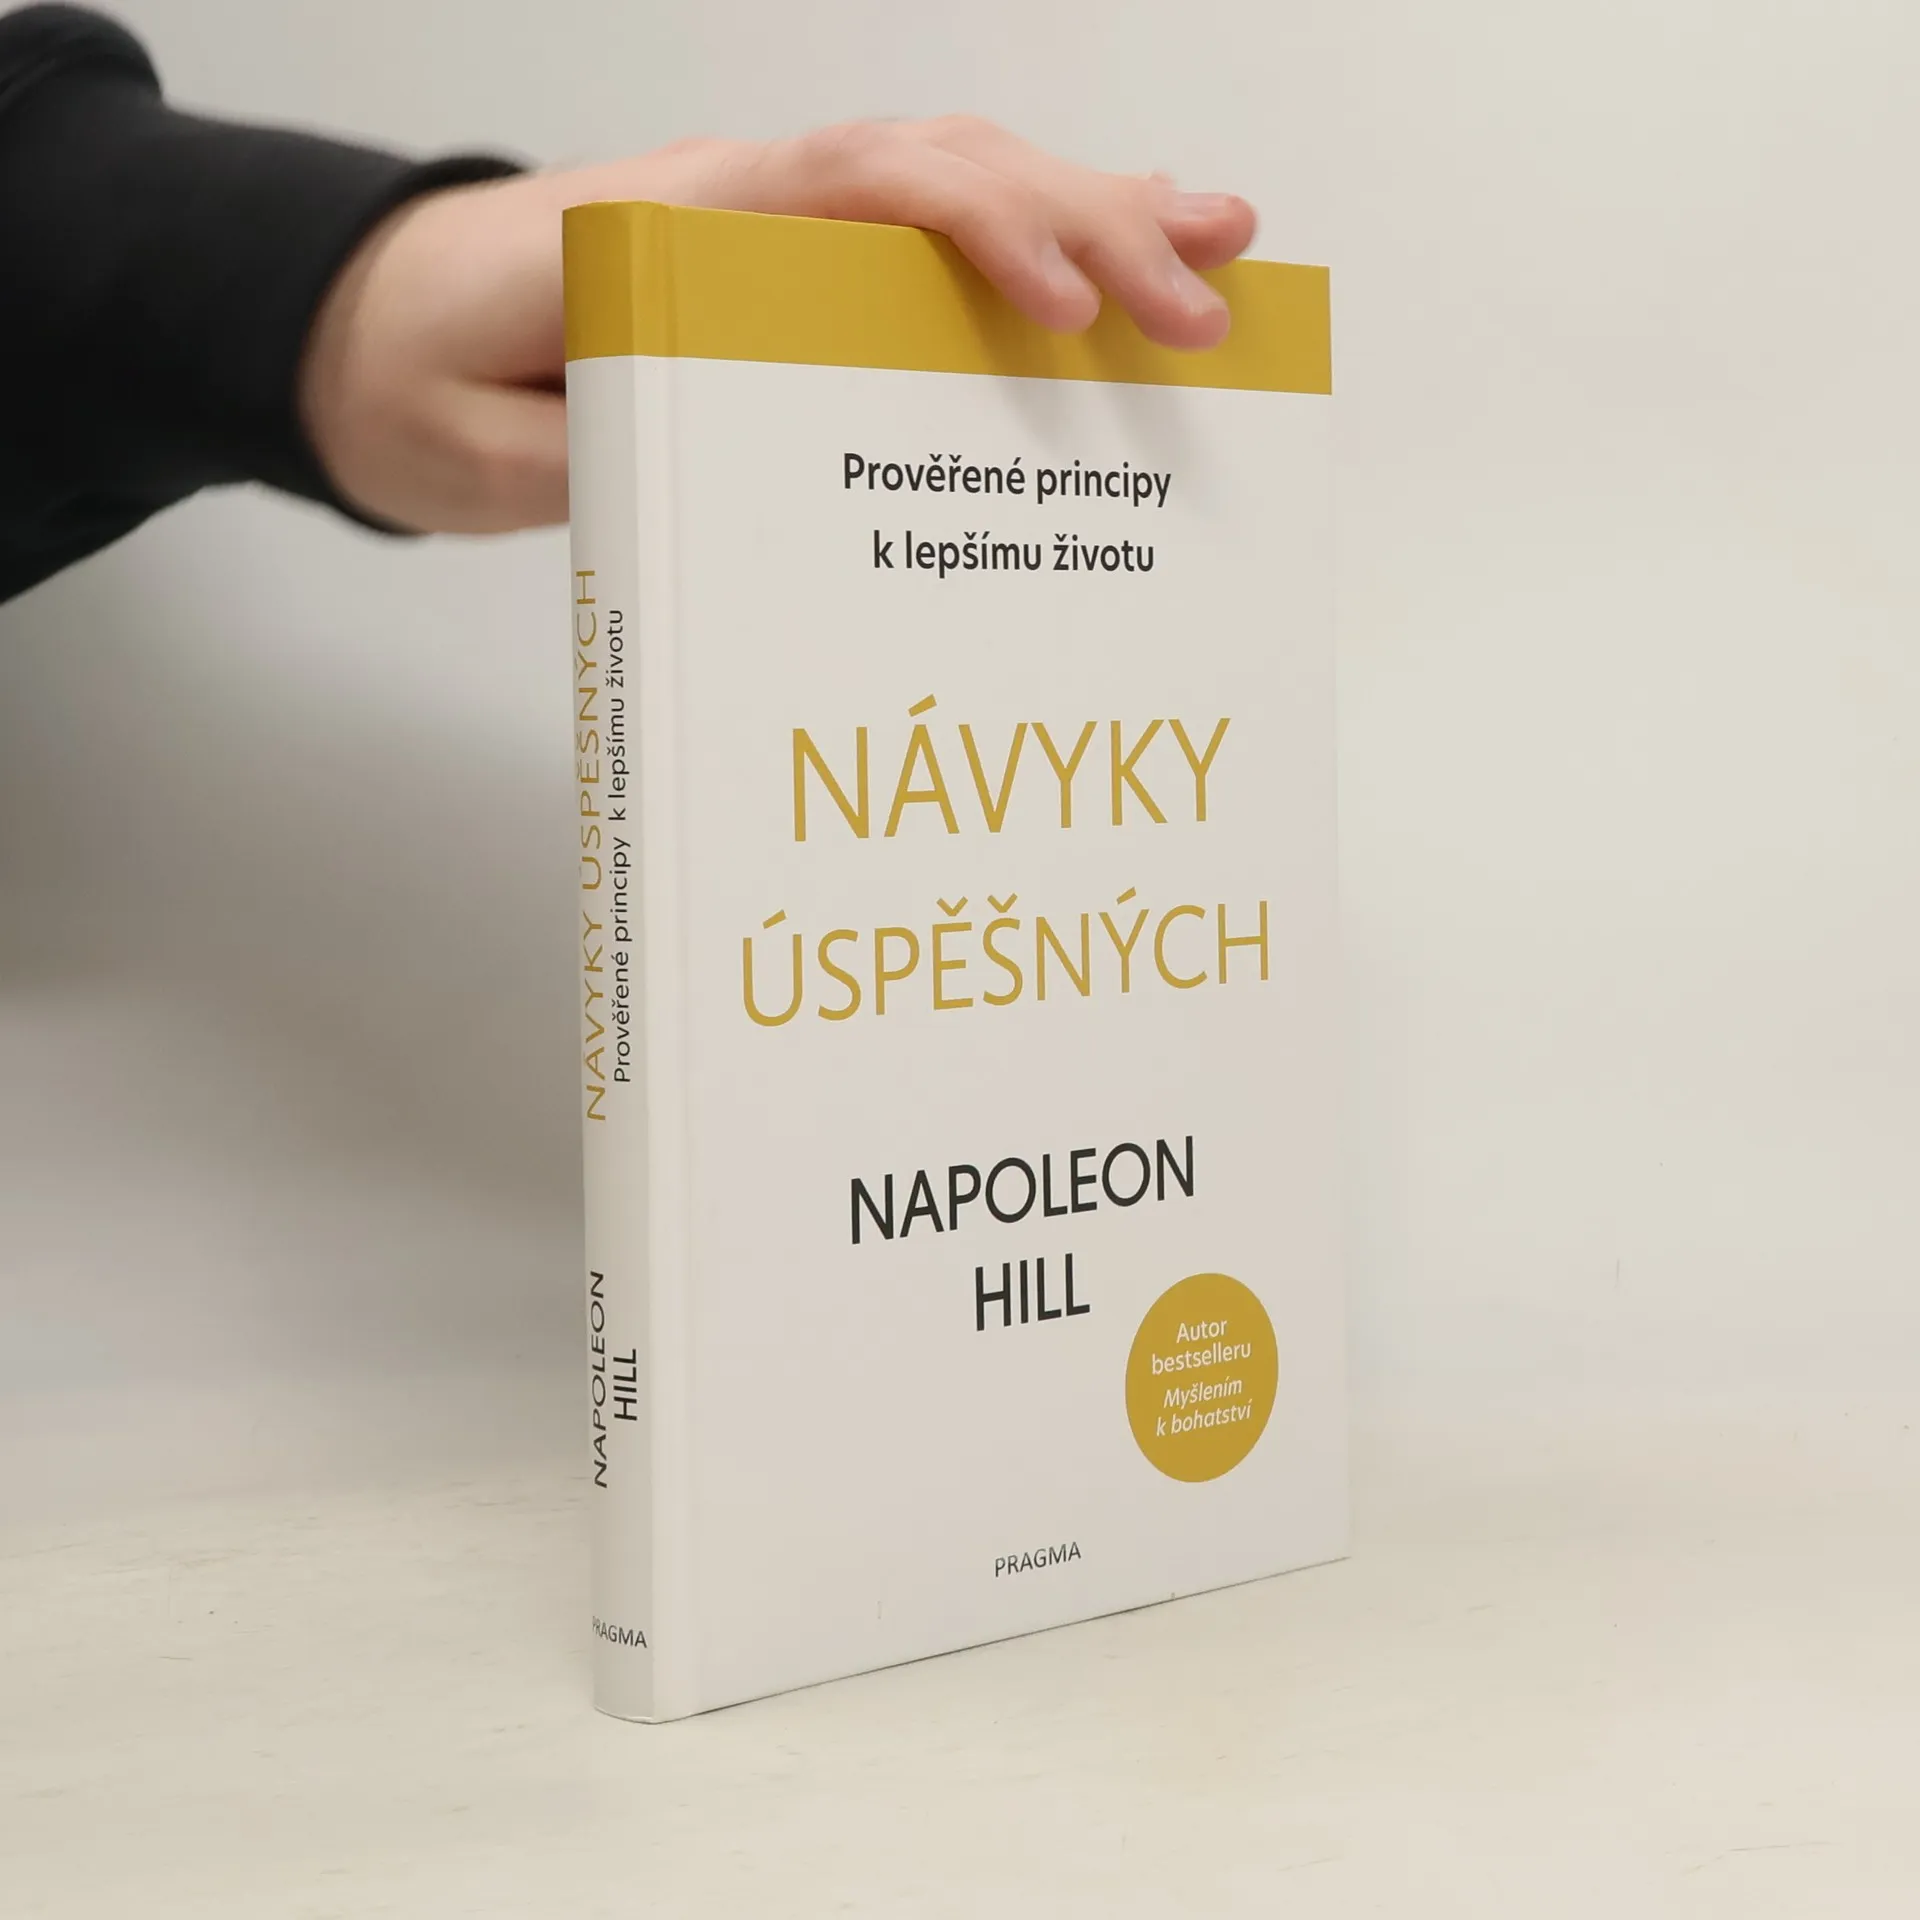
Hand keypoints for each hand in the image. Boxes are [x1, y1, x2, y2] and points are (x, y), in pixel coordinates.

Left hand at [298, 118, 1256, 533]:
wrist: (364, 328)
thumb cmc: (414, 378)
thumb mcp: (473, 445)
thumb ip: (597, 448)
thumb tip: (748, 465)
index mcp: (667, 228)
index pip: (849, 189)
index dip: (974, 233)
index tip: (1067, 311)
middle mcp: (739, 200)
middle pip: (937, 173)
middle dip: (1081, 229)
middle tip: (1200, 309)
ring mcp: (772, 224)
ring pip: (951, 190)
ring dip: (1088, 214)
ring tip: (1218, 249)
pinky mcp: (787, 267)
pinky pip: (921, 241)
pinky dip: (1026, 246)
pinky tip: (1115, 268)